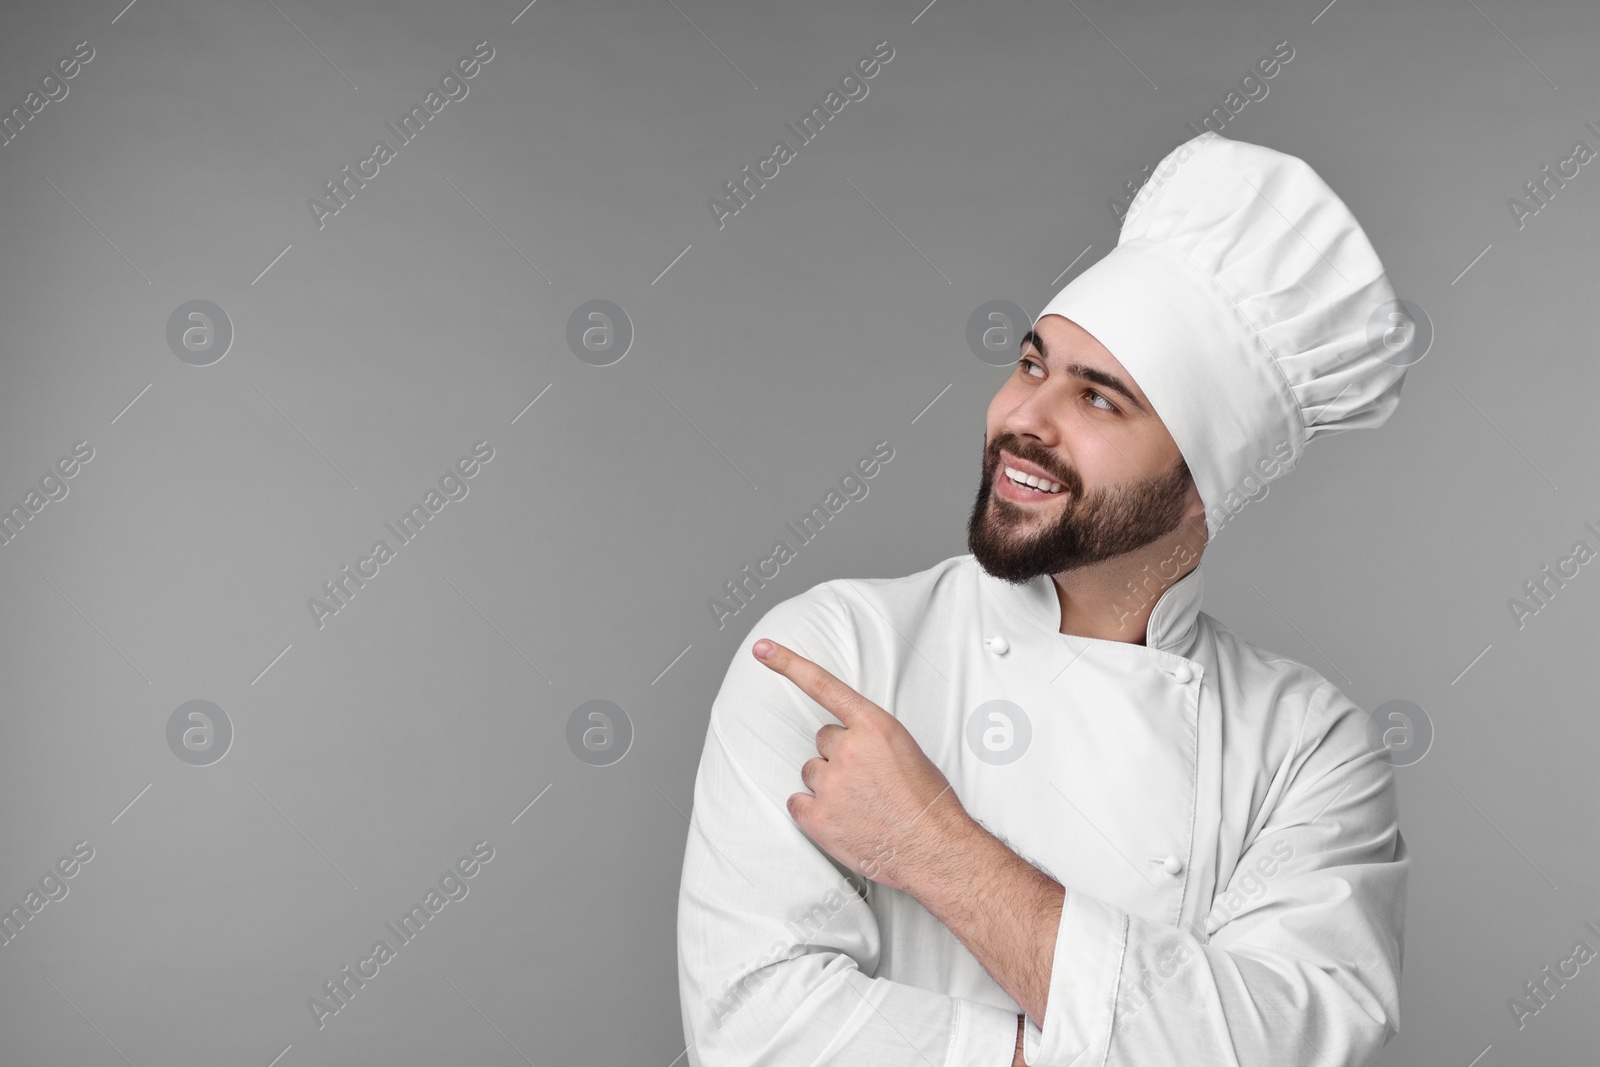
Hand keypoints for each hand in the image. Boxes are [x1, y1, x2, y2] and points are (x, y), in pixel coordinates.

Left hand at [752, 637, 966, 892]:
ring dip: (829, 784)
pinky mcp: (816, 817)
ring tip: (860, 804)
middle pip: (823, 740)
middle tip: (867, 780)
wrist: (935, 850)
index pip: (824, 686)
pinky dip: (814, 812)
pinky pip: (798, 802)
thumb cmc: (929, 804)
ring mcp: (830, 784)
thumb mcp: (907, 752)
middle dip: (839, 756)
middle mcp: (848, 750)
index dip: (789, 664)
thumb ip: (873, 739)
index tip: (762, 648)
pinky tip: (841, 821)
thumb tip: (854, 743)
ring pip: (811, 771)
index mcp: (874, 727)